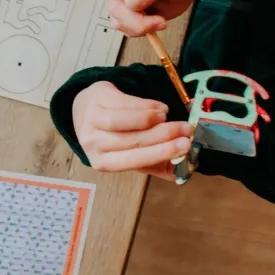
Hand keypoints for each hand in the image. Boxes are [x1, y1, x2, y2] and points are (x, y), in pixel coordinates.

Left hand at [72, 81, 193, 179]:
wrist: (88, 108)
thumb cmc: (113, 134)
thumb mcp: (128, 151)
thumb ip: (153, 163)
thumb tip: (179, 174)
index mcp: (102, 162)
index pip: (133, 160)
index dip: (160, 153)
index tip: (185, 146)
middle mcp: (93, 144)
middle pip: (132, 141)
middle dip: (164, 135)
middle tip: (187, 130)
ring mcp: (92, 121)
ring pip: (126, 122)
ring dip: (152, 119)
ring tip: (167, 116)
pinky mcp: (96, 100)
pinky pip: (124, 103)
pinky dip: (146, 105)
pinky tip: (159, 108)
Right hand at [85, 0, 207, 37]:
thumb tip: (131, 3)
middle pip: (110, 2)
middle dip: (132, 16)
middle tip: (156, 19)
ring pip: (118, 19)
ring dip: (139, 26)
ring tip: (160, 22)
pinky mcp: (129, 14)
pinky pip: (127, 28)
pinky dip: (142, 30)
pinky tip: (157, 22)